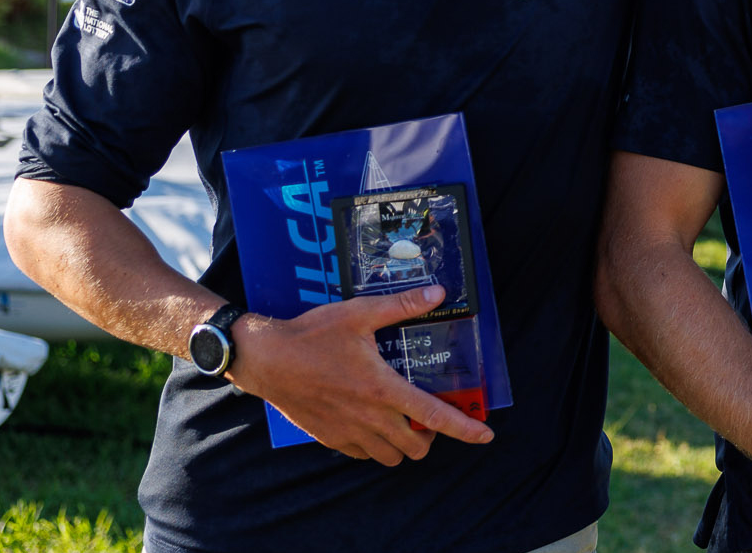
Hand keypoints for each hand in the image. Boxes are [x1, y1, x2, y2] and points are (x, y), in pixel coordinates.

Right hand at [227, 285, 494, 464]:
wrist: (266, 360)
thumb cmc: (312, 335)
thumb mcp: (360, 314)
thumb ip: (402, 306)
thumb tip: (438, 294)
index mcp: (383, 390)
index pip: (435, 416)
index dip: (465, 429)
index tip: (486, 435)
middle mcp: (370, 418)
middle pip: (416, 448)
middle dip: (430, 437)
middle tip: (426, 415)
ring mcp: (348, 433)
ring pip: (390, 458)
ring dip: (403, 444)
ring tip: (401, 421)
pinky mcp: (330, 438)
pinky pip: (363, 455)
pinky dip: (375, 446)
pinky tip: (371, 422)